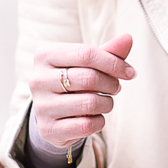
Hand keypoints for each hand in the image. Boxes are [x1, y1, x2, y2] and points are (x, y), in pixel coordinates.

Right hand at [29, 34, 135, 149]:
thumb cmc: (74, 82)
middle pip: (89, 78)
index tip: (129, 72)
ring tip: (105, 102)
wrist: (53, 115)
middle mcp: (38, 79)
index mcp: (45, 55)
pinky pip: (86, 125)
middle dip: (111, 84)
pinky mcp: (48, 129)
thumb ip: (109, 51)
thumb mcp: (87, 64)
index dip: (113, 63)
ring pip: (90, 103)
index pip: (86, 53)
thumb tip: (128, 38)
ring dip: (107, 104)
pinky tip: (95, 117)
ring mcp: (41, 106)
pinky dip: (99, 121)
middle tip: (115, 88)